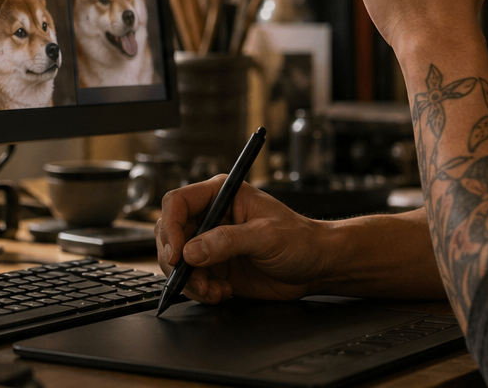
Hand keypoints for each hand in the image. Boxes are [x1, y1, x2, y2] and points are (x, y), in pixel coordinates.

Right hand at [154, 177, 333, 303]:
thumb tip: (192, 251)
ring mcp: (211, 243)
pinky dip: (201, 291)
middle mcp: (212, 217)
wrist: (316, 267)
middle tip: (191, 278)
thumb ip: (228, 241)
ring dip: (190, 281)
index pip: (178, 203)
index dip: (171, 227)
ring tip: (213, 290)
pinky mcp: (216, 267)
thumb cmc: (300, 239)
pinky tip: (222, 293)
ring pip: (178, 261)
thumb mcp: (265, 236)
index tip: (177, 253)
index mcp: (222, 195)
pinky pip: (192, 280)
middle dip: (176, 260)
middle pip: (171, 233)